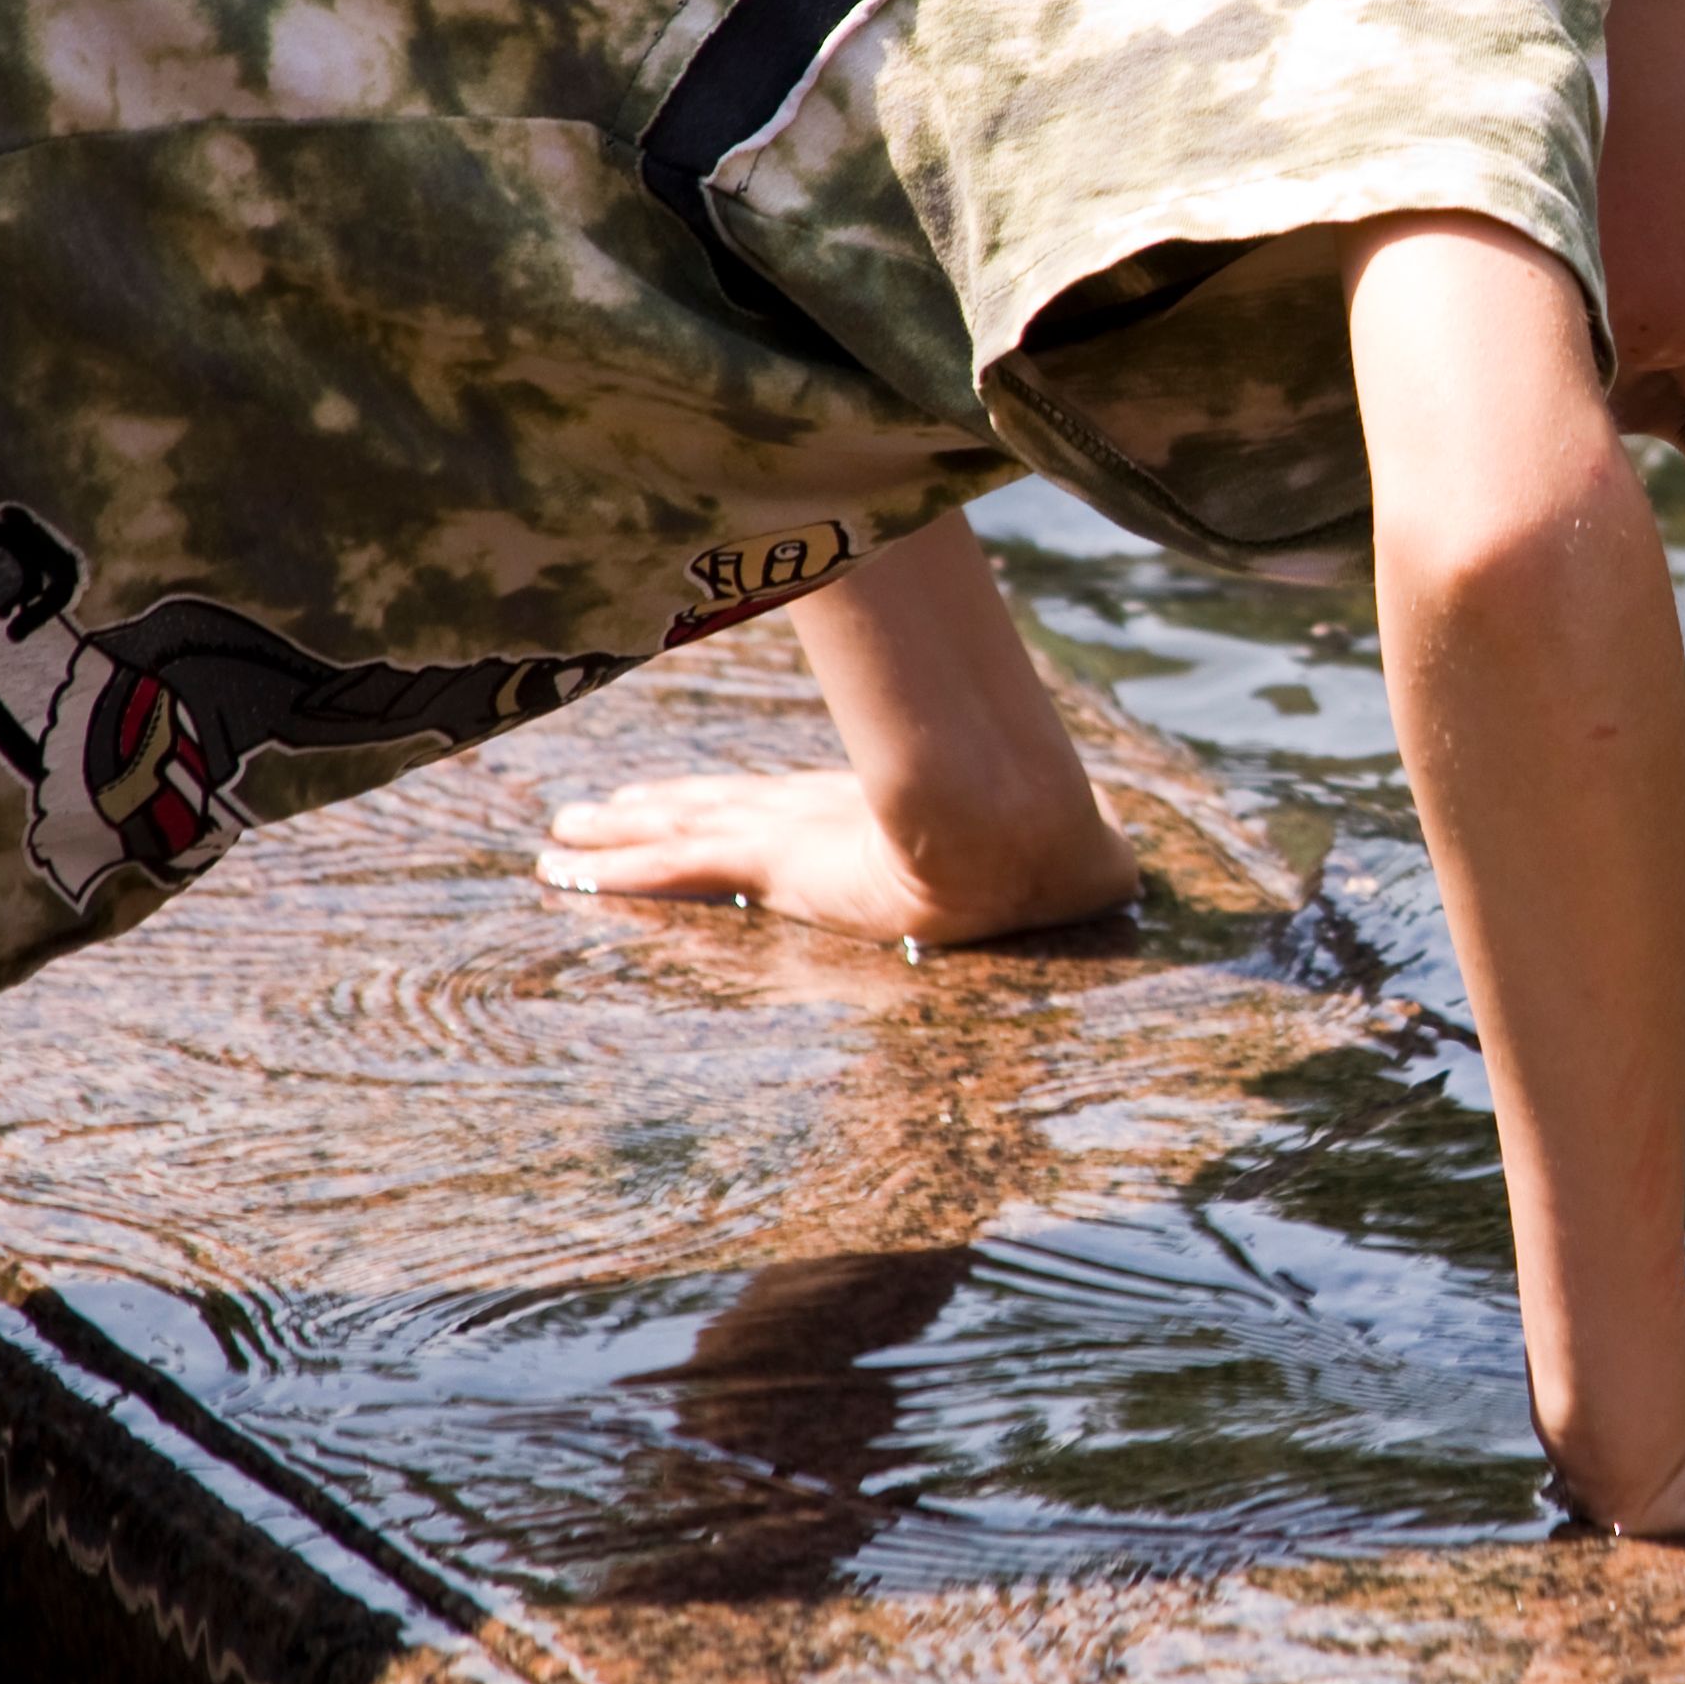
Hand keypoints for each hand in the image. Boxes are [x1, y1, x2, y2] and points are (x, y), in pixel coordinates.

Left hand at [536, 766, 1138, 945]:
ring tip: (557, 835)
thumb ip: (1068, 869)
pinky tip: (566, 868)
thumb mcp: (1046, 865)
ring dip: (615, 834)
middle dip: (654, 810)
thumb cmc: (1051, 854)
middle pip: (717, 808)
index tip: (693, 806)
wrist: (1029, 842)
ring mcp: (794, 836)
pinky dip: (617, 868)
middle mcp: (823, 818)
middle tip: (590, 808)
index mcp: (872, 822)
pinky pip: (676, 868)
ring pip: (679, 830)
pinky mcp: (778, 864)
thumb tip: (1126, 878)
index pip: (785, 811)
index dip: (736, 809)